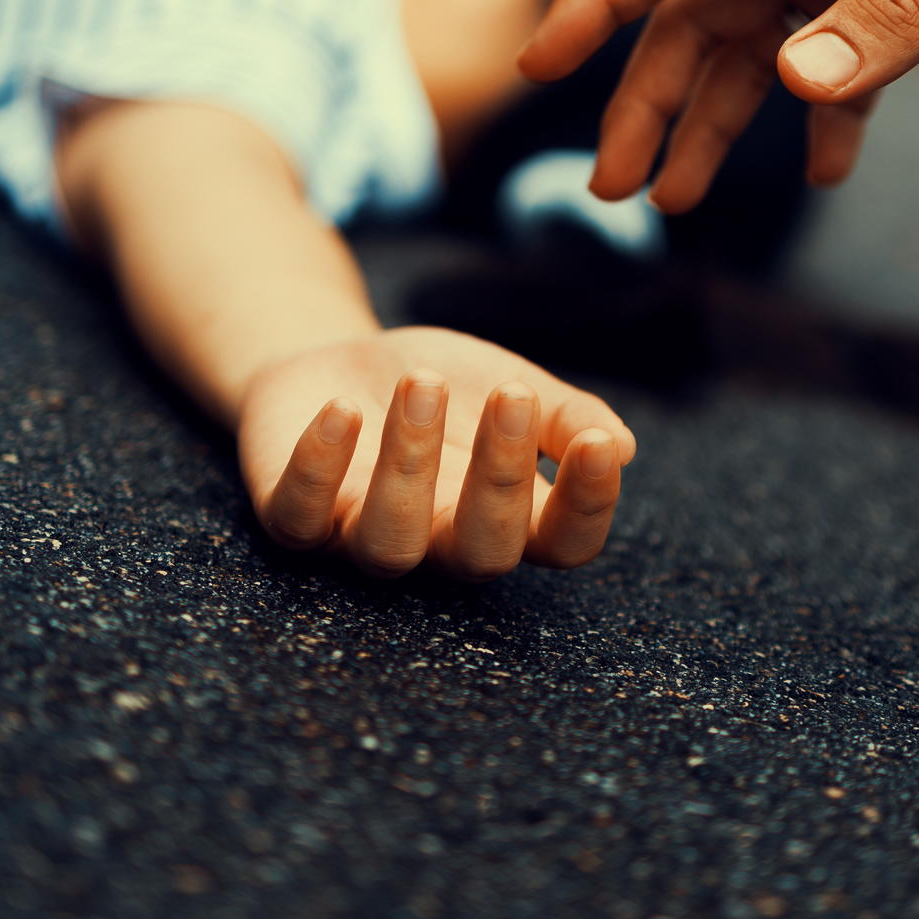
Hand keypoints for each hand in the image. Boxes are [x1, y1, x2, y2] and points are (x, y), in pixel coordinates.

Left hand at [235, 326, 636, 579]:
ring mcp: (363, 537)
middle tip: (512, 394)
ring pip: (391, 542)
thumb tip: (622, 447)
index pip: (563, 545)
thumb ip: (563, 416)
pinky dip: (319, 466)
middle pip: (483, 554)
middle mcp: (440, 543)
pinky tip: (341, 410)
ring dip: (410, 463)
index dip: (587, 507)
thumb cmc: (442, 386)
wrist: (338, 363)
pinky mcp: (296, 519)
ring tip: (423, 383)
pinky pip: (301, 516)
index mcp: (507, 519)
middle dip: (501, 477)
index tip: (599, 445)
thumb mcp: (506, 385)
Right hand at [518, 0, 918, 211]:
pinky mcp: (905, 2)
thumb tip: (792, 88)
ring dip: (713, 124)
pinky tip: (825, 174)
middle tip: (614, 192)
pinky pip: (839, 71)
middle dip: (647, 102)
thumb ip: (900, 14)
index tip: (538, 64)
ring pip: (755, 53)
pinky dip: (823, 124)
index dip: (599, 4)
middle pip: (697, 21)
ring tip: (677, 204)